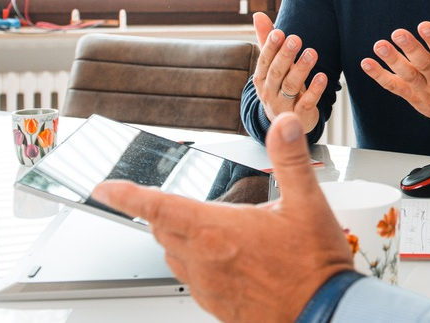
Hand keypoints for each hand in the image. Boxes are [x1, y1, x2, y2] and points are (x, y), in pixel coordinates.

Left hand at [92, 114, 354, 322]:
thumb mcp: (308, 203)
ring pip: (173, 255)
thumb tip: (283, 124)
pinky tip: (221, 257)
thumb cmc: (314, 265)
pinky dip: (194, 262)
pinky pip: (190, 279)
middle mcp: (205, 260)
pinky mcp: (218, 304)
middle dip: (159, 212)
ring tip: (200, 225)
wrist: (324, 314)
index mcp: (218, 230)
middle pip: (162, 230)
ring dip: (177, 237)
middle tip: (163, 199)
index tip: (105, 188)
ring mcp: (209, 285)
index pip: (158, 207)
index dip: (127, 196)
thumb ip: (291, 160)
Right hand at [252, 12, 324, 132]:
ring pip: (291, 86)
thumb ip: (266, 40)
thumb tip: (257, 14)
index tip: (280, 32)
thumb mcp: (272, 64)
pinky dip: (315, 90)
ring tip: (312, 53)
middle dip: (286, 55)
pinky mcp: (299, 115)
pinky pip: (307, 102)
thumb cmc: (279, 85)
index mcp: (261, 78)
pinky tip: (323, 77)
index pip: (264, 61)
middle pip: (277, 72)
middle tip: (297, 39)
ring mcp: (283, 105)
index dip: (271, 47)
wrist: (284, 122)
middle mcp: (269, 92)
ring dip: (301, 69)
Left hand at [361, 10, 429, 124]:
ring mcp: (425, 90)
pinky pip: (394, 87)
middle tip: (397, 32)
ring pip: (407, 75)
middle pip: (424, 64)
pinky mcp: (412, 97)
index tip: (424, 25)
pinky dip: (379, 75)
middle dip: (410, 48)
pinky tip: (366, 63)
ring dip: (392, 60)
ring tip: (379, 45)